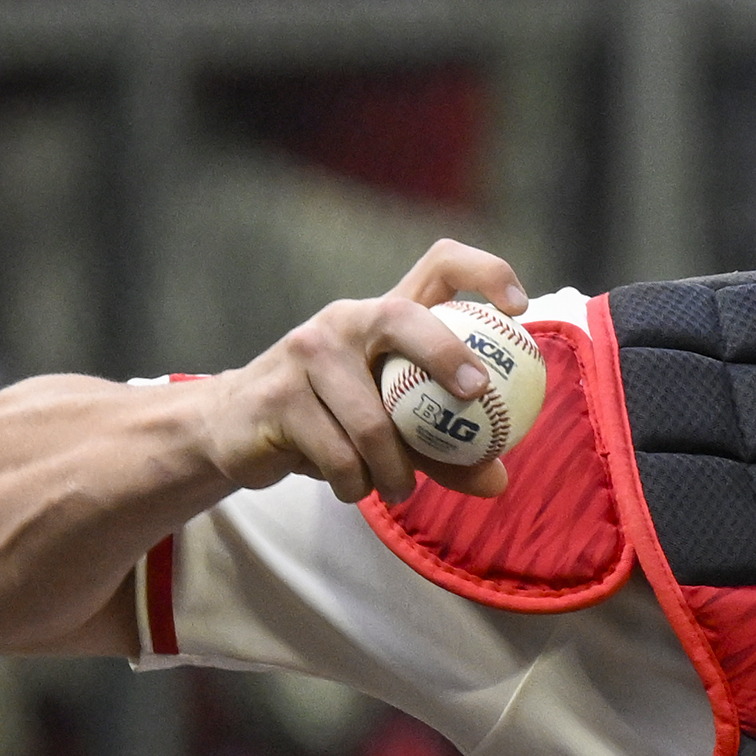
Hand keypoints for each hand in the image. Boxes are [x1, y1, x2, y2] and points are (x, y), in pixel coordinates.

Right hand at [193, 241, 529, 504]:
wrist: (235, 428)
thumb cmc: (332, 421)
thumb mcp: (395, 428)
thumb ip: (445, 450)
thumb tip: (497, 479)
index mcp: (384, 316)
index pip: (441, 266)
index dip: (486, 273)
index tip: (519, 309)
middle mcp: (345, 320)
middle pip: (404, 317)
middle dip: (446, 353)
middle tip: (477, 395)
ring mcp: (305, 352)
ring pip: (374, 422)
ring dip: (395, 470)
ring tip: (397, 489)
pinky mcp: (277, 397)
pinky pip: (340, 456)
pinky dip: (356, 484)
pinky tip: (353, 486)